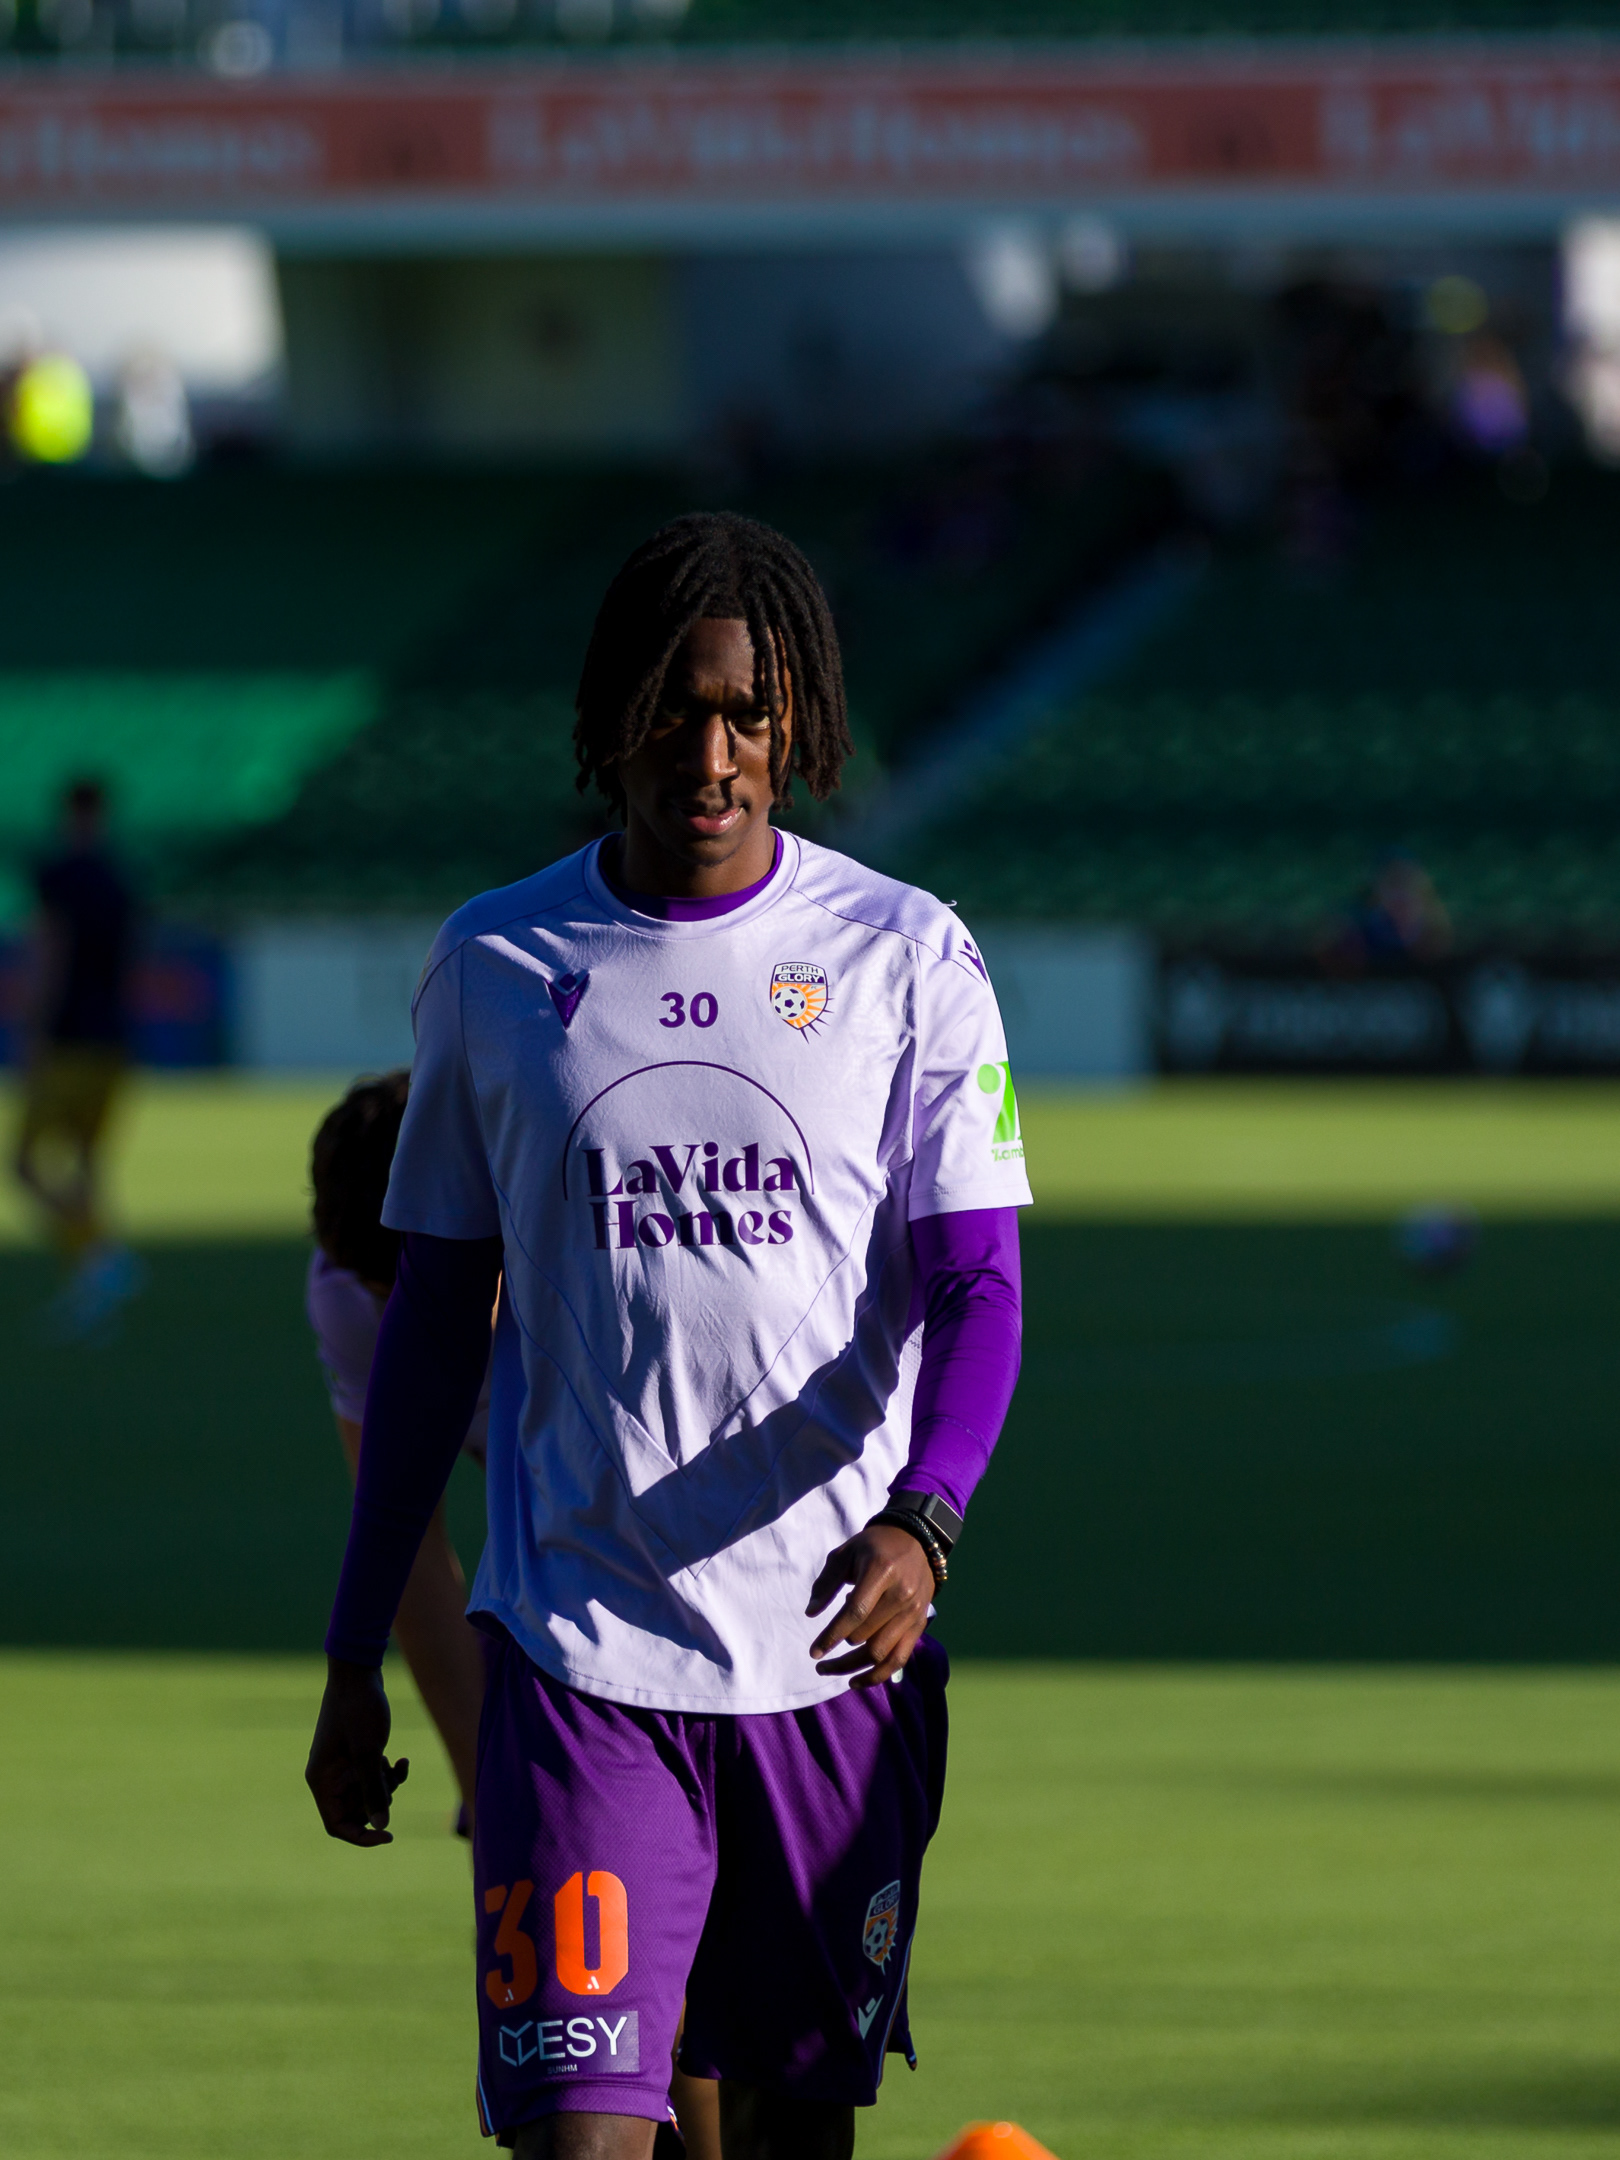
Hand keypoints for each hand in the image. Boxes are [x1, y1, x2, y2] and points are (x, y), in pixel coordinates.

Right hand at [305, 1658, 409, 1845]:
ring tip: (398, 1765)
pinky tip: (401, 1759)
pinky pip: (374, 1776)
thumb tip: (381, 1826)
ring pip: (368, 1794)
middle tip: (391, 1784)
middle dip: (378, 1803)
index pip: (337, 1825)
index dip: (361, 1837)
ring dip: (387, 1786)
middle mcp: (330, 1777)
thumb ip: (373, 1791)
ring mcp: (343, 1765)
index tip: (388, 1836)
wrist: (359, 1671)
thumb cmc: (358, 1710)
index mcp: (322, 1781)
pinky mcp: (358, 1754)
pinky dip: (389, 1772)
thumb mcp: (368, 1753)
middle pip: (355, 1811)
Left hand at [806, 1524, 934, 1687]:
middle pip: (867, 1636)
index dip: (832, 1635)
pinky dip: (878, 1675)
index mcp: (881, 1571)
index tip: (814, 1652)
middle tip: (819, 1660)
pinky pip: (900, 1659)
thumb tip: (810, 1613)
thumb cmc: (873, 1547)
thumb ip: (826, 1583)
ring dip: (853, 1668)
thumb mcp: (845, 1553)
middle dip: (839, 1653)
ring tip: (830, 1671)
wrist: (916, 1541)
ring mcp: (914, 1612)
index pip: (855, 1612)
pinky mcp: (920, 1624)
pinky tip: (856, 1681)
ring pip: (881, 1653)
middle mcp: (901, 1594)